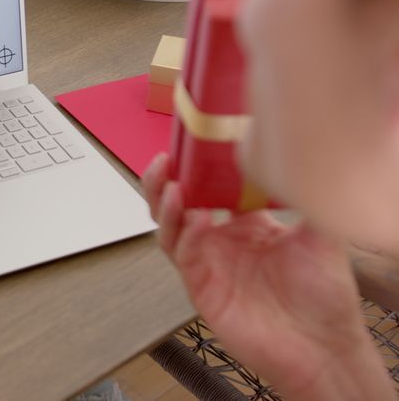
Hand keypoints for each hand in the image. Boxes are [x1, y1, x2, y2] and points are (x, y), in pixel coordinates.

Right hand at [143, 154, 394, 399]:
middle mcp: (222, 240)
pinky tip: (193, 217)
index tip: (196, 141)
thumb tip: (299, 159)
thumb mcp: (322, 235)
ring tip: (168, 182)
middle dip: (165, 179)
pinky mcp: (199, 285)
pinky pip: (181, 254)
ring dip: (164, 203)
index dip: (200, 165)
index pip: (213, 186)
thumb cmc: (324, 298)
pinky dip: (182, 233)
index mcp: (248, 224)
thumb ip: (305, 198)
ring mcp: (208, 262)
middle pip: (179, 202)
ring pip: (169, 225)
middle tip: (165, 159)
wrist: (320, 346)